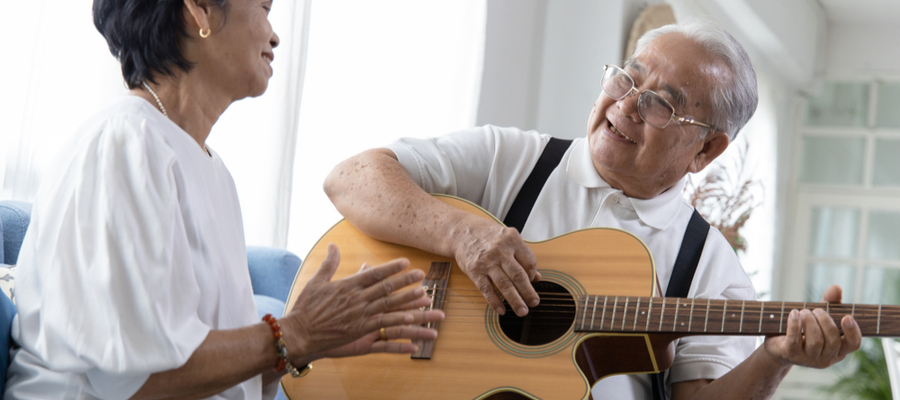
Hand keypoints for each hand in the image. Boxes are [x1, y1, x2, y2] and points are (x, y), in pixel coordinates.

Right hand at [283, 244, 444, 362]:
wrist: (298, 333)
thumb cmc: (306, 307)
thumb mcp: (316, 281)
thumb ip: (329, 263)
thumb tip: (333, 245)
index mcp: (347, 285)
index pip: (374, 274)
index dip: (391, 268)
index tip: (406, 262)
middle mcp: (356, 299)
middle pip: (386, 288)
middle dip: (405, 281)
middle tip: (422, 275)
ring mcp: (359, 316)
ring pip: (389, 306)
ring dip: (408, 301)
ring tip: (425, 297)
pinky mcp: (359, 331)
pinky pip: (383, 326)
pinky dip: (397, 322)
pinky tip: (411, 321)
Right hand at [450, 214, 540, 316]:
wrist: (461, 231)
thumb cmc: (487, 235)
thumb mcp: (508, 238)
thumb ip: (523, 256)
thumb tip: (537, 277)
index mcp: (512, 239)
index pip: (529, 261)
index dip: (533, 274)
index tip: (532, 282)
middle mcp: (500, 250)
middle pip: (518, 275)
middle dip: (528, 292)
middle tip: (534, 303)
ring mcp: (487, 261)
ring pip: (504, 284)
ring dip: (515, 300)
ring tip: (522, 311)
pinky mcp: (474, 270)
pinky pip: (486, 289)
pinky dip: (494, 301)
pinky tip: (501, 310)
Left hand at [763, 285, 861, 367]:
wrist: (778, 345)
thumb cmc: (805, 329)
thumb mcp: (819, 316)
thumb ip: (830, 302)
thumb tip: (836, 288)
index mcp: (838, 350)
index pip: (853, 345)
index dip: (852, 332)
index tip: (847, 317)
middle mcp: (826, 358)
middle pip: (832, 341)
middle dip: (825, 321)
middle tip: (816, 310)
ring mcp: (808, 358)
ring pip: (815, 341)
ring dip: (810, 322)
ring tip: (804, 312)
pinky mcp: (791, 354)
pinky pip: (795, 339)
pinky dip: (795, 324)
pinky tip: (794, 314)